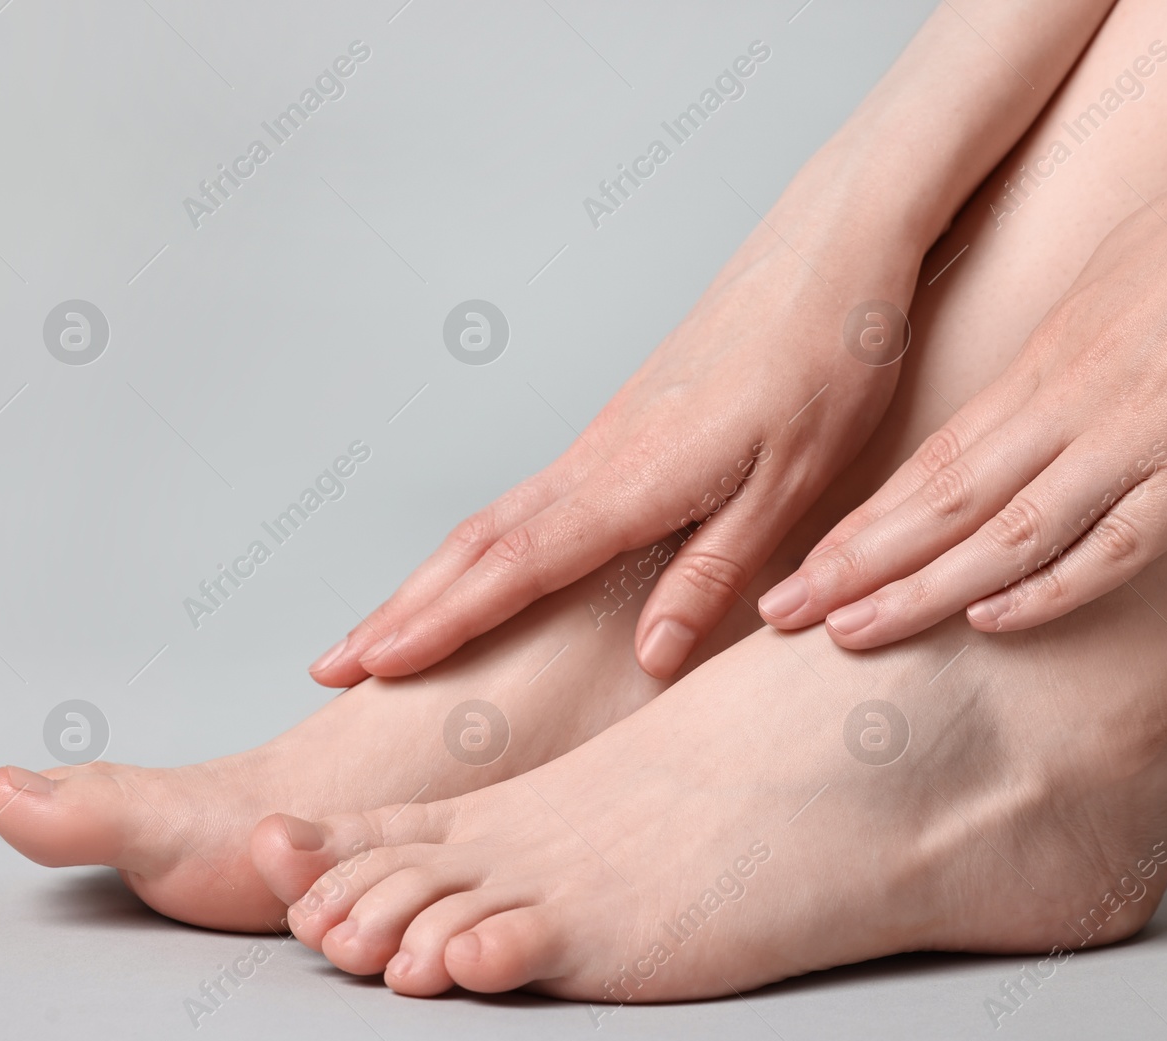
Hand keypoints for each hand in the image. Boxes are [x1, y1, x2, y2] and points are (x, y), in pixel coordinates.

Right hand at [313, 209, 922, 684]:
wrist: (833, 248)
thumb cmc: (828, 357)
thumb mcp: (793, 483)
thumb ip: (715, 572)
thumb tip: (649, 656)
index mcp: (638, 474)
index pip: (518, 566)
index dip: (442, 622)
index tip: (374, 665)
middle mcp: (602, 454)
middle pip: (477, 543)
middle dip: (402, 609)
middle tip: (334, 664)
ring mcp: (606, 434)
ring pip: (494, 517)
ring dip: (429, 578)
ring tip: (382, 628)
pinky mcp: (623, 423)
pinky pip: (530, 495)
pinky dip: (480, 545)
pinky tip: (478, 567)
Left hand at [757, 38, 1166, 647]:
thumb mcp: (1110, 278)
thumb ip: (1065, 348)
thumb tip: (1031, 382)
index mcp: (1043, 362)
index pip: (930, 462)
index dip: (861, 522)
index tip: (805, 565)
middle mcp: (1069, 408)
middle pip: (939, 504)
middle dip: (855, 566)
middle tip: (784, 612)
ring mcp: (1133, 441)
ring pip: (1005, 535)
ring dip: (923, 591)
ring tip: (851, 634)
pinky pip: (1116, 545)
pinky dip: (1052, 590)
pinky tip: (994, 623)